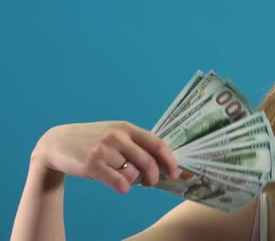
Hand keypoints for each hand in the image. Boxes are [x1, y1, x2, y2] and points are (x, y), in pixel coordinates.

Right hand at [33, 121, 176, 193]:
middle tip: (151, 182)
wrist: (57, 143)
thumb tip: (161, 160)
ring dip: (134, 181)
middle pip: (148, 161)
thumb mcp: (114, 132)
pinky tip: (121, 187)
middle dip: (154, 176)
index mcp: (126, 128)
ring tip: (126, 178)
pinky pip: (118, 182)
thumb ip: (135, 142)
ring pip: (132, 173)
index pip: (156, 143)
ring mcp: (104, 150)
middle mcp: (117, 137)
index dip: (169, 159)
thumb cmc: (92, 140)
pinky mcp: (92, 165)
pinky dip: (124, 188)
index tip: (174, 171)